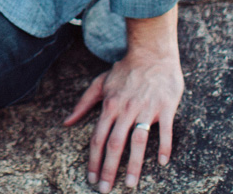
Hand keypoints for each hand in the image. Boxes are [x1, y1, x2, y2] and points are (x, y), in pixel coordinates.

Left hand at [64, 11, 182, 191]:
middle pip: (114, 144)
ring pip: (138, 142)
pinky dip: (164, 147)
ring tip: (131, 185)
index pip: (98, 138)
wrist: (151, 53)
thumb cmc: (125, 70)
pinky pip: (165, 131)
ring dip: (134, 165)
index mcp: (109, 105)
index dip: (93, 160)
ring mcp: (146, 109)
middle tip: (105, 189)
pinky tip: (162, 163)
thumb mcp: (100, 83)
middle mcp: (126, 110)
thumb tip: (67, 122)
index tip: (91, 178)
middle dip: (108, 169)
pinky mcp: (165, 108)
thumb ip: (83, 103)